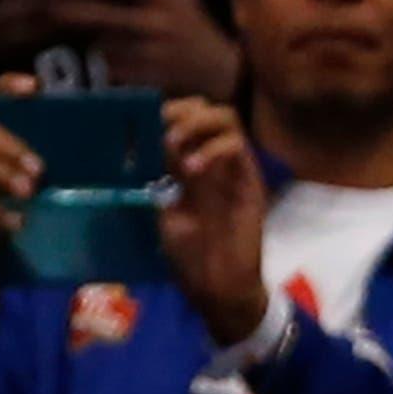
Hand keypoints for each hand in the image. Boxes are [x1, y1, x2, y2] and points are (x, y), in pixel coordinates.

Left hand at [57, 0, 238, 100]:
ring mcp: (155, 53)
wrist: (217, 69)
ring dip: (88, 41)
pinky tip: (92, 66)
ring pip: (108, 45)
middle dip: (77, 11)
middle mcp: (158, 23)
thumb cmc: (190, 21)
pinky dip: (102, 68)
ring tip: (68, 40)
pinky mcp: (152, 79)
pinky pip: (116, 72)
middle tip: (50, 8)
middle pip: (109, 15)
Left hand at [159, 96, 270, 345]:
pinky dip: (213, 148)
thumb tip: (141, 145)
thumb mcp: (164, 209)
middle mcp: (212, 159)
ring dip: (197, 123)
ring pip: (226, 117)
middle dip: (180, 110)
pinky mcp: (251, 180)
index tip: (142, 121)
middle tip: (161, 130)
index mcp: (188, 164)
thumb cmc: (190, 255)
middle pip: (205, 108)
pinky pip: (238, 145)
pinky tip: (194, 168)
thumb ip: (159, 177)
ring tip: (176, 145)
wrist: (219, 285)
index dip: (164, 112)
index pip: (181, 119)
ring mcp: (234, 168)